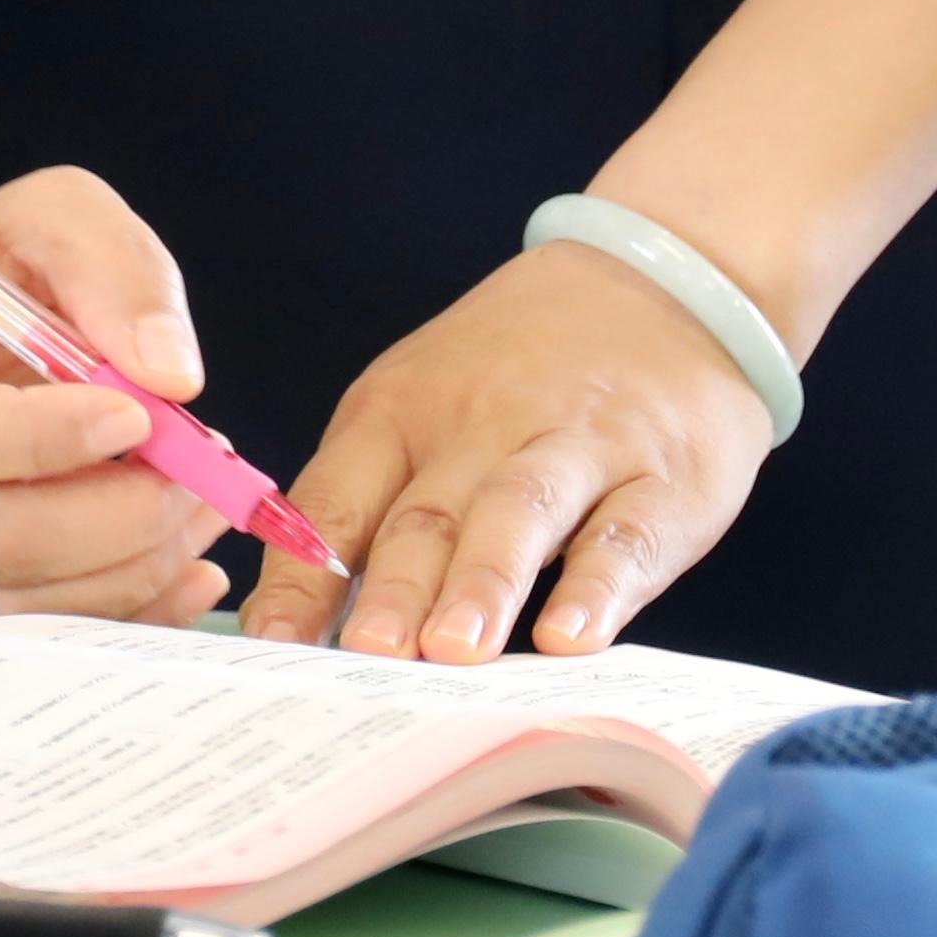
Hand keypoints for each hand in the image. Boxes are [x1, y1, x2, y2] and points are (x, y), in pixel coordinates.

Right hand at [0, 164, 231, 623]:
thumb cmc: (2, 261)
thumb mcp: (57, 214)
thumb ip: (114, 267)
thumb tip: (171, 379)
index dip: (38, 440)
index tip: (134, 415)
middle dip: (116, 514)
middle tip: (202, 470)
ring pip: (23, 596)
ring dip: (137, 560)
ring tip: (203, 500)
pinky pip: (45, 631)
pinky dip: (132, 607)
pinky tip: (187, 563)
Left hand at [240, 237, 781, 661]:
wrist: (658, 281)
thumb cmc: (516, 371)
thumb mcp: (424, 404)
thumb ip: (371, 504)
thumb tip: (300, 627)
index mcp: (400, 411)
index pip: (336, 500)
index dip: (302, 577)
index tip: (274, 650)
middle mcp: (481, 424)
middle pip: (426, 515)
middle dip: (393, 589)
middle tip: (368, 655)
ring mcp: (576, 447)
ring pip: (518, 514)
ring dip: (483, 582)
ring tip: (455, 651)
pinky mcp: (662, 480)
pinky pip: (625, 535)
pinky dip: (598, 588)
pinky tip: (574, 637)